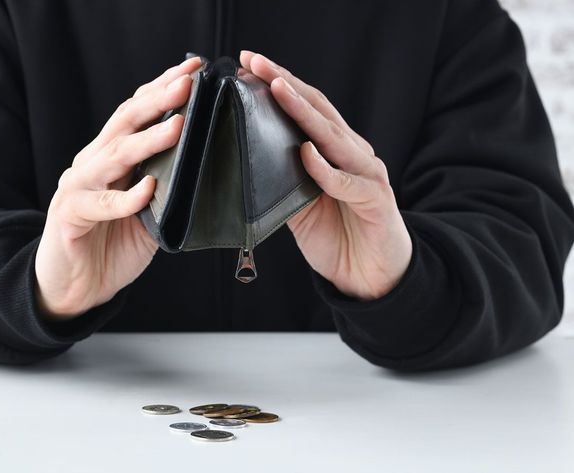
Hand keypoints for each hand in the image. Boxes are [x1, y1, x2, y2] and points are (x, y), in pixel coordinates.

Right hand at [34, 56, 201, 318]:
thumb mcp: (147, 211)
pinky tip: (147, 189)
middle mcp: (92, 164)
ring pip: (113, 156)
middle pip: (124, 123)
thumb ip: (165, 186)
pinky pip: (99, 204)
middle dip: (158, 100)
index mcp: (110, 157)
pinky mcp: (70, 217)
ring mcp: (78, 188)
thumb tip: (202, 162)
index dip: (162, 89)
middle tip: (188, 83)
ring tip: (178, 126)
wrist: (75, 286)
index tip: (193, 69)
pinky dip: (124, 198)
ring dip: (147, 141)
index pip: (136, 113)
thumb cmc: (112, 243)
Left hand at [239, 50, 411, 300]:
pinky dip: (326, 168)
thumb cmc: (337, 236)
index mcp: (335, 151)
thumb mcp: (300, 205)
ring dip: (304, 112)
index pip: (305, 110)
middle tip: (255, 62)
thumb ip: (284, 179)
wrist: (372, 277)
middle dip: (285, 83)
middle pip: (318, 111)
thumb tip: (249, 157)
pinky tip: (306, 152)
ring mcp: (366, 175)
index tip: (249, 64)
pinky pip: (348, 182)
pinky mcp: (375, 201)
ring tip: (277, 89)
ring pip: (333, 137)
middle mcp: (353, 154)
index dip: (279, 84)